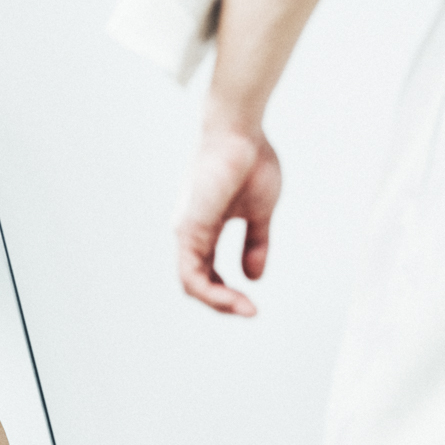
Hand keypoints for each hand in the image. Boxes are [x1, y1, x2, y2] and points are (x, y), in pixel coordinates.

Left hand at [176, 123, 281, 314]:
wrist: (240, 132)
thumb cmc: (250, 161)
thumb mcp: (259, 213)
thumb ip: (255, 244)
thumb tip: (254, 277)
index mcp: (204, 229)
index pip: (207, 274)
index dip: (229, 294)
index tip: (254, 305)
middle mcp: (189, 233)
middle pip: (198, 283)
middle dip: (224, 304)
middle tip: (251, 312)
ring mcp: (185, 231)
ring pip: (191, 285)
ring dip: (219, 303)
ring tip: (246, 310)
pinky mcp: (187, 229)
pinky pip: (191, 275)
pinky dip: (211, 293)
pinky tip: (234, 299)